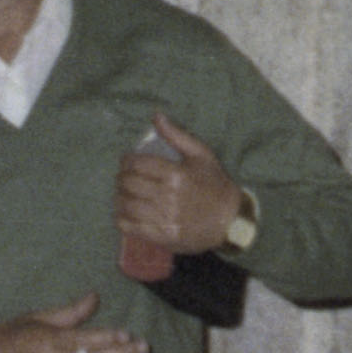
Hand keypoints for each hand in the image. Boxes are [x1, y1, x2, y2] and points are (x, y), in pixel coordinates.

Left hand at [112, 114, 246, 262]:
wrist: (231, 221)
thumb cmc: (215, 185)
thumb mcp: (201, 155)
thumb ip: (177, 136)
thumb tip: (156, 116)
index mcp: (176, 175)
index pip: (136, 164)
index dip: (126, 161)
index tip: (127, 162)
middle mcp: (169, 197)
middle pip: (129, 184)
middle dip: (121, 178)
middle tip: (124, 179)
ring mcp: (166, 219)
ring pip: (126, 205)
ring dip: (120, 198)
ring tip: (123, 195)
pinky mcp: (164, 237)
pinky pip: (131, 227)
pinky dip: (122, 219)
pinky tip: (125, 214)